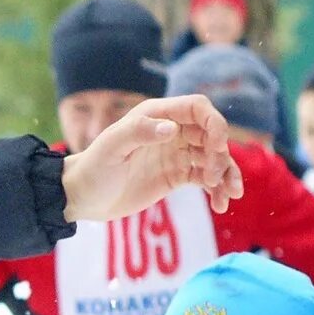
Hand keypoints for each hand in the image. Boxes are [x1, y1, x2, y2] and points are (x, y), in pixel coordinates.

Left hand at [60, 95, 244, 219]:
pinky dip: (217, 190)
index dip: (214, 123)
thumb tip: (172, 128)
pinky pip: (205, 179)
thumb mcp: (112, 147)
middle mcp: (172, 130)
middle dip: (221, 154)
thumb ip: (139, 132)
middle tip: (214, 179)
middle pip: (211, 134)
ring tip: (229, 195)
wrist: (84, 198)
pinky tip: (221, 205)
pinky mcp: (177, 176)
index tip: (218, 146)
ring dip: (227, 173)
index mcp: (158, 115)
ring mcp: (177, 154)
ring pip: (213, 157)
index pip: (198, 109)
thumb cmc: (94, 168)